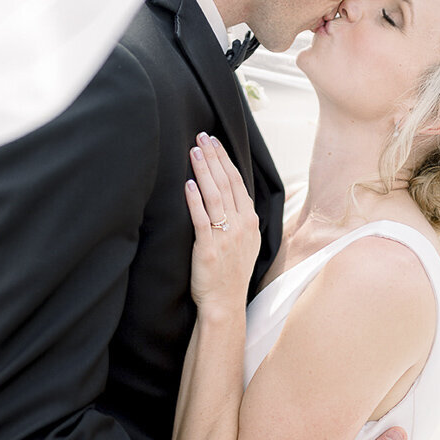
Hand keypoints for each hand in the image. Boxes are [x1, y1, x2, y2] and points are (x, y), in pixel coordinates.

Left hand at [185, 133, 260, 314]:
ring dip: (204, 170)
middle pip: (227, 183)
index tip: (214, 142)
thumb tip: (235, 197)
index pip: (237, 182)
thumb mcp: (246, 244)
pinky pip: (201, 219)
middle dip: (214, 157)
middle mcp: (241, 226)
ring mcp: (226, 237)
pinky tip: (189, 183)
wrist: (225, 303)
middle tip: (202, 136)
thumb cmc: (230, 274)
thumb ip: (242, 219)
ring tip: (194, 151)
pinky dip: (195, 200)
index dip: (225, 160)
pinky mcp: (209, 248)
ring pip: (215, 196)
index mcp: (250, 222)